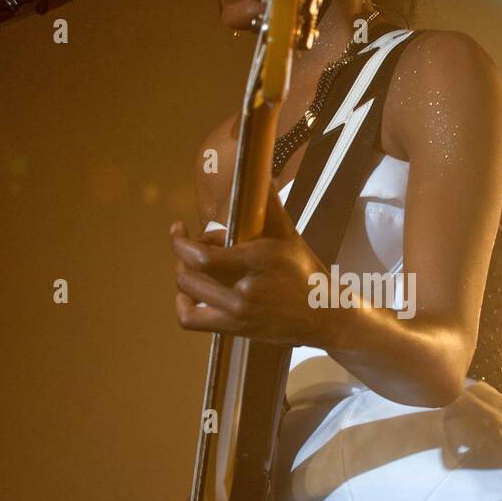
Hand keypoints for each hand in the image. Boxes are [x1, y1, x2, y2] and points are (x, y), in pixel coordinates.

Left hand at [171, 182, 338, 346]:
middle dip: (185, 255)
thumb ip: (268, 205)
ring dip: (183, 276)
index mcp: (258, 260)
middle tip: (196, 246)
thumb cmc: (303, 271)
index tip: (179, 229)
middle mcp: (246, 289)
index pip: (201, 256)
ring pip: (188, 294)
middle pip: (190, 273)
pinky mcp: (236, 329)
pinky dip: (183, 306)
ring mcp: (240, 312)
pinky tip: (189, 295)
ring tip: (193, 266)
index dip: (180, 242)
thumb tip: (260, 172)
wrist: (322, 314)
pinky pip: (191, 320)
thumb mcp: (288, 235)